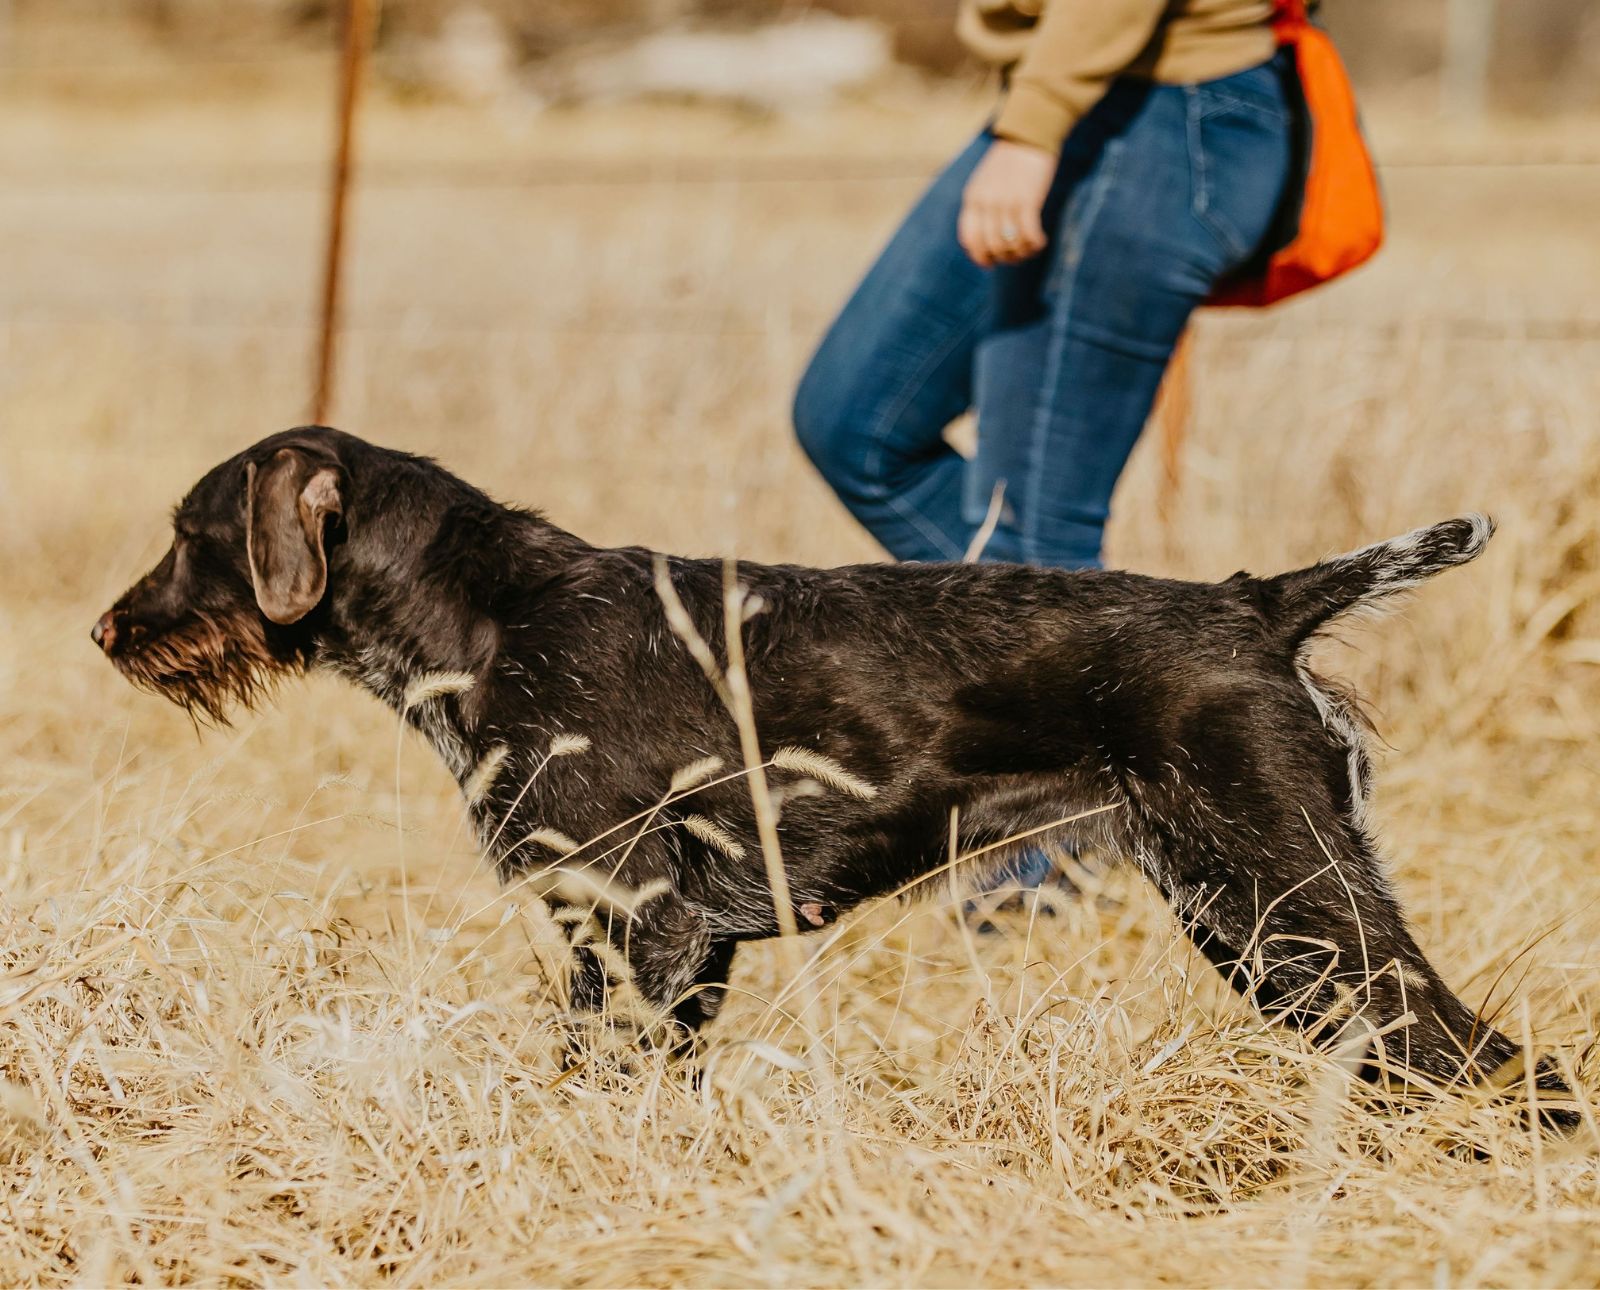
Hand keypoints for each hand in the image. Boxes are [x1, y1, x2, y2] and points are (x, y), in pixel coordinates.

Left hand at [958, 138, 1054, 267]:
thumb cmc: (1009, 162)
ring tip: (1030, 249)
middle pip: (991, 246)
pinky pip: (1028, 234)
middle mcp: (986, 203)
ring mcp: (1006, 202)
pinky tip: (1040, 242)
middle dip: (1004, 258)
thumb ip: (982, 207)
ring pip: (1009, 244)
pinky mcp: (1028, 200)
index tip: (991, 263)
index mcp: (972, 199)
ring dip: (1021, 253)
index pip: (969, 239)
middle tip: (1017, 256)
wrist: (1029, 135)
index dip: (979, 257)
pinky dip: (1034, 244)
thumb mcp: (985, 183)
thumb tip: (986, 240)